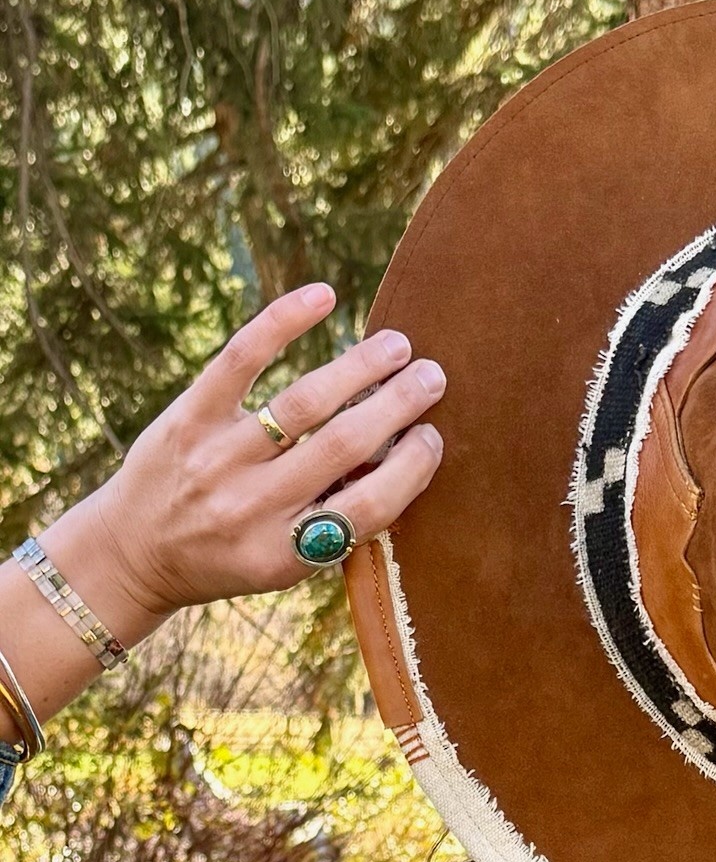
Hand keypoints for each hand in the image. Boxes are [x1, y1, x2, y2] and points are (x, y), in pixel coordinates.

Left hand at [51, 282, 445, 632]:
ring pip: (304, 402)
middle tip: (432, 378)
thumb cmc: (227, 556)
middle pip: (343, 446)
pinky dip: (283, 321)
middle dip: (398, 405)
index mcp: (285, 555)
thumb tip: (398, 456)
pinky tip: (324, 297)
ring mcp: (217, 459)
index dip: (411, 468)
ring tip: (397, 346)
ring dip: (360, 367)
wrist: (135, 550)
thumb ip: (335, 524)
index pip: (369, 507)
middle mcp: (252, 508)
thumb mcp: (283, 565)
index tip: (433, 438)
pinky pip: (241, 360)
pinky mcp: (188, 418)